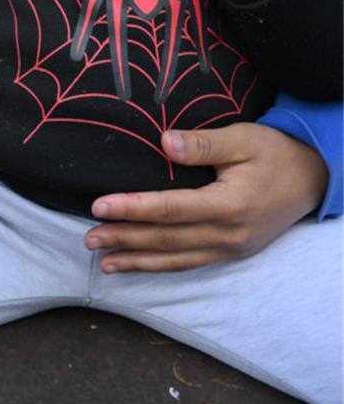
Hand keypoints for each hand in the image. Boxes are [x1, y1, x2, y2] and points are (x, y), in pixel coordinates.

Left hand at [84, 122, 328, 272]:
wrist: (315, 179)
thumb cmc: (276, 152)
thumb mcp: (244, 138)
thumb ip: (204, 143)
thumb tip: (164, 142)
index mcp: (229, 204)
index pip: (170, 209)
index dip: (133, 208)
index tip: (99, 205)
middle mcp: (228, 234)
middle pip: (167, 239)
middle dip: (125, 239)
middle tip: (88, 238)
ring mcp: (231, 248)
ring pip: (175, 258)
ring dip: (137, 260)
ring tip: (103, 260)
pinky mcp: (232, 252)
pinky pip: (190, 263)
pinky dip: (161, 265)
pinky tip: (137, 264)